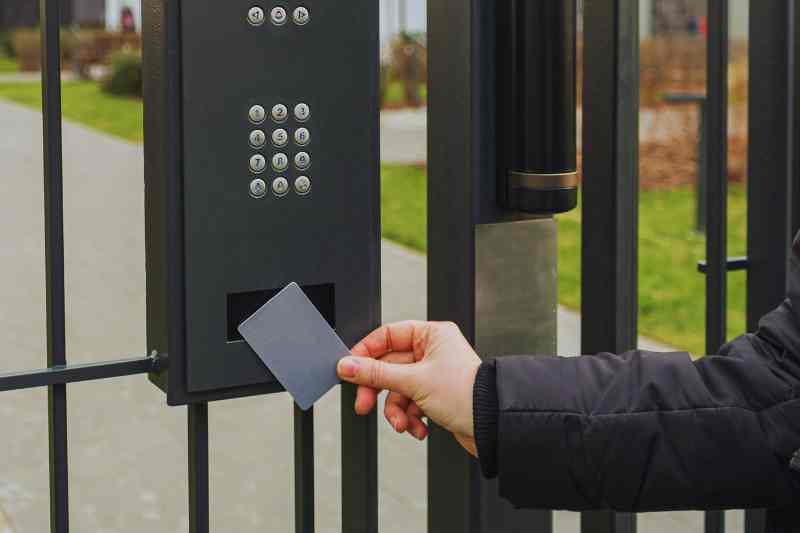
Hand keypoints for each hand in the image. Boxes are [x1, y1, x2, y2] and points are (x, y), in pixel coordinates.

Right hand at [337, 321, 481, 455]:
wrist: (492, 425)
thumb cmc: (467, 394)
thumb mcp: (414, 382)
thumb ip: (376, 374)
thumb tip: (347, 365)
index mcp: (432, 335)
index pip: (388, 335)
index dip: (366, 352)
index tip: (349, 368)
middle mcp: (433, 351)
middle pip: (389, 365)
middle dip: (378, 390)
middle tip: (363, 404)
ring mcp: (434, 374)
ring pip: (398, 389)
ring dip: (396, 410)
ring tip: (401, 423)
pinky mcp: (436, 395)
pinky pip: (411, 403)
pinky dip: (410, 417)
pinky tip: (417, 428)